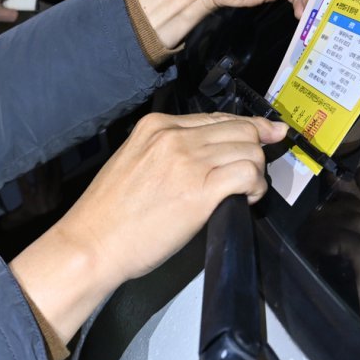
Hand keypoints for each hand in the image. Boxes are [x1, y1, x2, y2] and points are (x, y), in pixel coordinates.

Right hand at [9, 112, 287, 342]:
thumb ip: (165, 150)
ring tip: (246, 192)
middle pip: (239, 129)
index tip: (265, 132)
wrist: (93, 242)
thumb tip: (203, 156)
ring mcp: (189, 160)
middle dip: (256, 149)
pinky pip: (248, 174)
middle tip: (257, 171)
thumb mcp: (132, 160)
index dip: (246, 127)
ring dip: (256, 172)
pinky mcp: (202, 189)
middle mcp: (175, 136)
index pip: (216, 117)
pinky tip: (247, 199)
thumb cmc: (109, 213)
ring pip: (250, 150)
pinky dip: (256, 187)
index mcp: (156, 126)